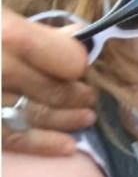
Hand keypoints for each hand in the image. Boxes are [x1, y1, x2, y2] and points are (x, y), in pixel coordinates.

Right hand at [2, 7, 95, 154]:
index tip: (79, 64)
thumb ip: (32, 29)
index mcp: (7, 33)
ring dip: (66, 119)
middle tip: (89, 96)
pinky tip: (67, 147)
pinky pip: (9, 137)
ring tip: (86, 118)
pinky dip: (40, 144)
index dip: (76, 62)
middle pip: (51, 88)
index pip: (65, 58)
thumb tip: (77, 34)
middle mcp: (0, 67)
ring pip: (35, 114)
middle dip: (76, 94)